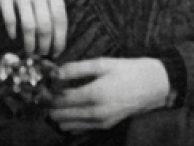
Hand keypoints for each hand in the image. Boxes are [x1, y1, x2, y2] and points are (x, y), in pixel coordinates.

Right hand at [0, 0, 66, 55]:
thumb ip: (52, 5)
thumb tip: (58, 37)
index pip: (60, 17)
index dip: (60, 38)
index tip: (57, 52)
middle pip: (45, 24)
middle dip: (45, 44)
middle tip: (42, 54)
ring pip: (29, 24)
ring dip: (30, 42)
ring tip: (29, 50)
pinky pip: (10, 18)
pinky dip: (13, 31)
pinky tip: (13, 37)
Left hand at [49, 57, 169, 132]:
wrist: (152, 86)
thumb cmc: (127, 70)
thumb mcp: (103, 63)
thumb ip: (77, 68)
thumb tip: (56, 72)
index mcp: (94, 94)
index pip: (60, 99)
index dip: (48, 93)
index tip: (42, 85)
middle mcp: (95, 113)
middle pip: (60, 115)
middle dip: (49, 105)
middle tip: (45, 92)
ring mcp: (100, 123)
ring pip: (67, 125)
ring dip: (58, 114)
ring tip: (56, 99)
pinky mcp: (105, 126)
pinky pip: (79, 129)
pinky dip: (70, 121)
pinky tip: (70, 108)